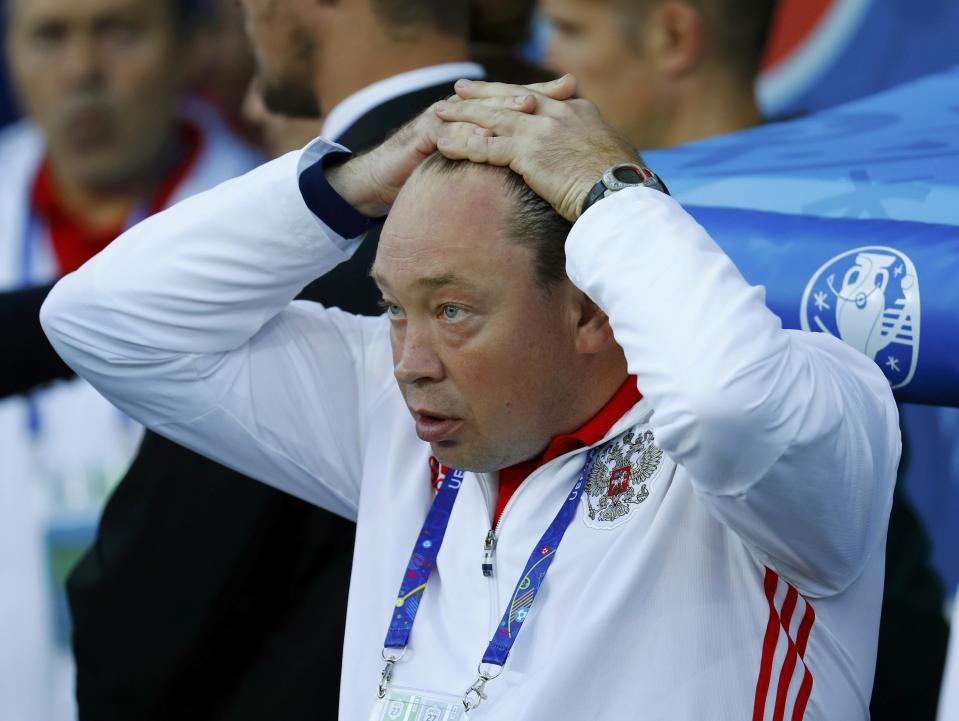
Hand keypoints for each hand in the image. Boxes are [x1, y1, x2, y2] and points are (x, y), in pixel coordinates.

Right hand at [326, 76, 578, 217]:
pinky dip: (466, 135)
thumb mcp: (475, 170)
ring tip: (529, 109)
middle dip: (531, 95)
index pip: (516, 102)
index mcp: (480, 118)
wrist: (385, 180)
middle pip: (503, 99)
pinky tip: (484, 138)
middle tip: (561, 93)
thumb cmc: (435, 177)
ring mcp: (444, 119)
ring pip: (479, 111)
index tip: (575, 94)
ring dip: (504, 109)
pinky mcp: (425, 135)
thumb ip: (503, 163)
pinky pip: (448, 132)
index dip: (544, 97)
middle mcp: (465, 113)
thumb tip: (544, 174)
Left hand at [433, 77, 639, 222]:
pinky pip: (487, 147)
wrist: (622, 193)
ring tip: (439, 113)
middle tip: (459, 89)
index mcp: (577, 111)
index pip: (537, 97)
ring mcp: (541, 131)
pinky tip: (444, 144)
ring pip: (492, 119)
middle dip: (481, 94)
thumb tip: (596, 159)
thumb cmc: (624, 184)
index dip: (513, 94)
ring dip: (463, 115)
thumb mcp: (612, 155)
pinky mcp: (528, 153)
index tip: (498, 93)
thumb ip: (593, 149)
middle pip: (510, 98)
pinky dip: (463, 145)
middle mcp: (557, 113)